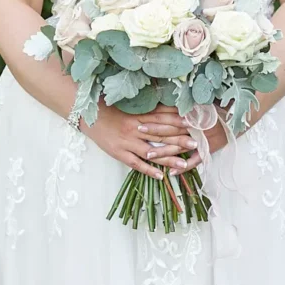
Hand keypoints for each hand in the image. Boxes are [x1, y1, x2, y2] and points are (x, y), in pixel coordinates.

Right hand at [80, 101, 197, 177]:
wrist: (89, 117)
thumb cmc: (112, 111)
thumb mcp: (131, 108)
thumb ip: (150, 110)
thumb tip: (171, 109)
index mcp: (139, 116)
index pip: (162, 118)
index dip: (178, 121)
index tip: (194, 124)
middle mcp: (135, 129)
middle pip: (160, 135)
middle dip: (179, 139)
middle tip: (196, 144)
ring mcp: (127, 142)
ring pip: (151, 152)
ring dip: (168, 158)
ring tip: (184, 164)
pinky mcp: (119, 153)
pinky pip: (136, 164)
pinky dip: (148, 170)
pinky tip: (161, 176)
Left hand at [134, 104, 229, 171]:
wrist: (238, 119)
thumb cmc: (219, 110)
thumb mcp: (203, 104)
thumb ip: (187, 104)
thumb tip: (167, 99)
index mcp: (193, 115)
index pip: (170, 117)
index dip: (155, 118)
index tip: (140, 120)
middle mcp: (195, 128)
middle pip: (171, 131)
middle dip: (154, 133)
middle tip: (138, 133)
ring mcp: (201, 141)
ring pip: (179, 147)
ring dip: (163, 152)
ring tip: (148, 155)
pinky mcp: (208, 151)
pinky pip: (194, 161)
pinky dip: (182, 168)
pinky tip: (170, 173)